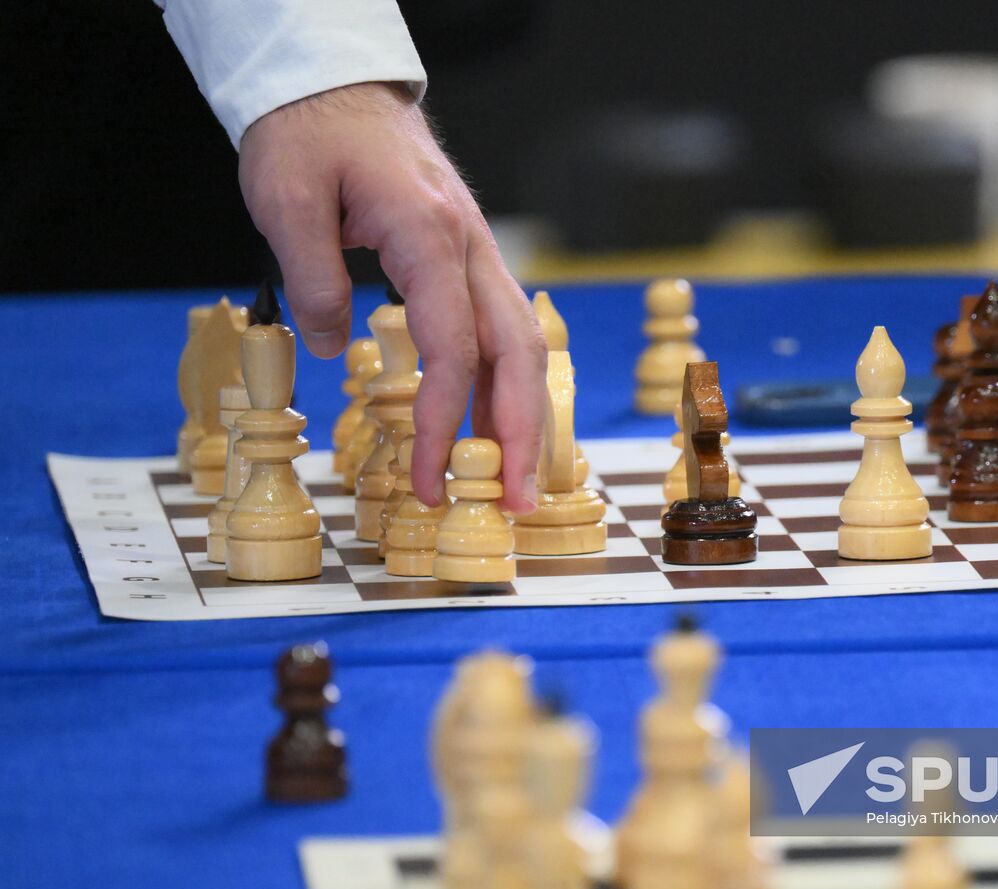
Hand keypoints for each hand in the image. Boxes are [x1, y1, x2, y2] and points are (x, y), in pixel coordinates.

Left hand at [238, 81, 545, 510]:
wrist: (340, 91)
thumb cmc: (313, 136)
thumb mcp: (286, 199)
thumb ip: (312, 278)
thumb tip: (331, 347)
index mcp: (432, 238)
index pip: (456, 350)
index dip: (446, 422)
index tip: (431, 477)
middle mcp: (472, 251)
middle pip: (519, 356)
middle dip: (521, 435)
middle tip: (512, 503)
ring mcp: (480, 258)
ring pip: (526, 347)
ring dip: (525, 417)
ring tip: (511, 482)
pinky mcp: (471, 266)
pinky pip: (506, 333)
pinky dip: (509, 386)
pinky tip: (492, 426)